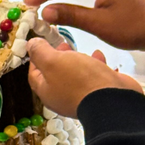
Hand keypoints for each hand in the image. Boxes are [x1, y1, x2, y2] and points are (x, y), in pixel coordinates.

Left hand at [27, 38, 142, 118]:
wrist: (113, 100)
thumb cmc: (80, 81)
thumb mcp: (53, 61)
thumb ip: (40, 52)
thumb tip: (31, 45)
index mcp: (47, 92)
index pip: (34, 75)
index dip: (35, 58)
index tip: (41, 44)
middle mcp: (62, 97)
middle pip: (55, 75)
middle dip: (57, 58)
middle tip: (61, 44)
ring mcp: (81, 96)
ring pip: (75, 75)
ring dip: (76, 61)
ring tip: (78, 48)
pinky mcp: (98, 93)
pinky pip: (93, 77)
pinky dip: (94, 64)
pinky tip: (98, 55)